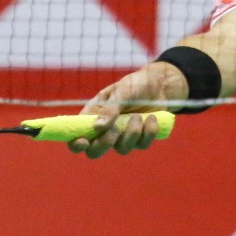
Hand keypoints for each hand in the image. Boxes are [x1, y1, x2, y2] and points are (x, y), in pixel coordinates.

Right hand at [71, 62, 186, 158]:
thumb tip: (97, 128)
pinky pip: (142, 145)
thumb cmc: (135, 84)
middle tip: (115, 130)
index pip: (75, 136)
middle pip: (94, 152)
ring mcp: (123, 135)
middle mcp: (105, 129)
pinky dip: (148, 132)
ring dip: (131, 133)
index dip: (75, 144)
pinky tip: (151, 118)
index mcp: (93, 115)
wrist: (160, 84)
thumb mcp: (122, 91)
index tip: (84, 141)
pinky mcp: (140, 138)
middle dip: (104, 144)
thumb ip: (110, 109)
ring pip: (122, 149)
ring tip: (137, 116)